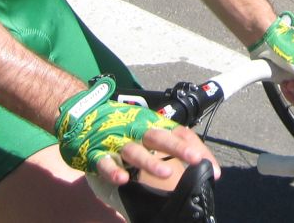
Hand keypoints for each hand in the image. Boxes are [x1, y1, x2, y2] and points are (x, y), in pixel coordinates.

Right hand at [56, 76, 217, 185]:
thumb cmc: (120, 122)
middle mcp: (136, 129)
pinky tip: (122, 179)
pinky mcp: (96, 152)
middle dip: (178, 149)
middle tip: (195, 160)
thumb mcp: (147, 127)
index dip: (195, 148)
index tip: (212, 169)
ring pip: (135, 152)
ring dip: (149, 162)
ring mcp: (116, 140)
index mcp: (151, 123)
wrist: (81, 112)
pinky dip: (113, 171)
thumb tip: (198, 161)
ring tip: (166, 174)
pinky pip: (105, 163)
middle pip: (159, 137)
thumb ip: (168, 142)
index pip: (178, 133)